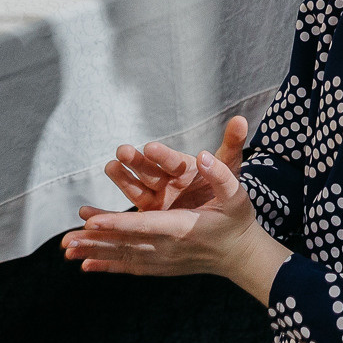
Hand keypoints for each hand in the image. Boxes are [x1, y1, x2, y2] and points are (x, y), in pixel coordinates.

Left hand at [64, 148, 282, 287]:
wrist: (240, 255)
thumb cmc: (237, 220)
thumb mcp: (236, 194)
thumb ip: (220, 174)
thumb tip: (202, 156)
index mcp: (182, 226)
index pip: (144, 224)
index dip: (117, 222)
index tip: (91, 221)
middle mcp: (168, 246)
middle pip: (125, 243)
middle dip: (94, 240)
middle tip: (65, 240)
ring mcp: (163, 259)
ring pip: (123, 255)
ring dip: (94, 252)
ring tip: (66, 250)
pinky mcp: (161, 266)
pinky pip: (130, 266)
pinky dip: (107, 265)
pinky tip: (85, 265)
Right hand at [101, 118, 246, 211]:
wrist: (224, 222)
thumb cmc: (228, 191)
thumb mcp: (231, 168)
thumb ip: (232, 145)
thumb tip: (241, 119)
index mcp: (187, 167)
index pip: (174, 160)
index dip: (163, 155)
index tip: (150, 147)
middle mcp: (169, 178)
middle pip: (150, 169)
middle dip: (136, 161)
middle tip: (123, 152)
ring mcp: (158, 194)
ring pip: (137, 184)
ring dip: (123, 175)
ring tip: (111, 166)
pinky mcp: (150, 211)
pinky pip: (133, 203)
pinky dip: (119, 198)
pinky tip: (100, 196)